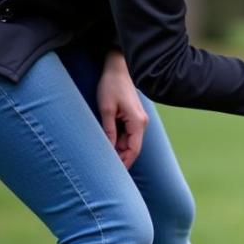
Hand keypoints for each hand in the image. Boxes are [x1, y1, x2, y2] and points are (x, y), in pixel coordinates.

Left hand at [97, 50, 148, 168]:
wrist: (118, 68)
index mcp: (137, 122)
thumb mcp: (106, 109)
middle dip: (121, 159)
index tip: (114, 174)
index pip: (134, 149)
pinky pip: (127, 134)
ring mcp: (138, 120)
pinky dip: (118, 141)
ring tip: (102, 159)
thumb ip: (108, 129)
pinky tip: (107, 145)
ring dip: (118, 150)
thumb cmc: (111, 86)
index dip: (125, 163)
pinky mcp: (133, 117)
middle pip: (132, 148)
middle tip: (105, 170)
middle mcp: (141, 123)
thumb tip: (108, 148)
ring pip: (129, 141)